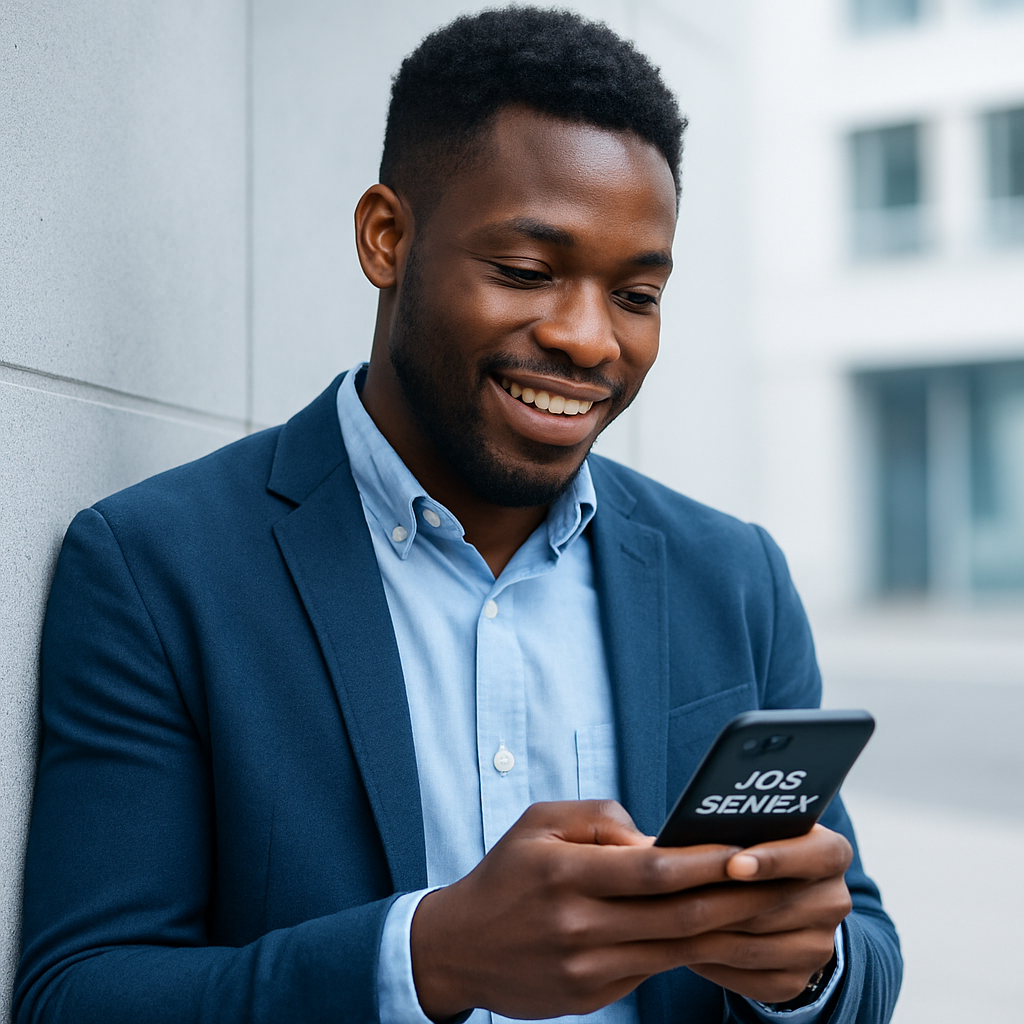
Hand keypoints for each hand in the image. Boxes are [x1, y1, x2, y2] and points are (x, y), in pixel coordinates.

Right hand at [409, 803, 850, 1019]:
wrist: (458, 949)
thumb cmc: (505, 874)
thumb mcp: (538, 823)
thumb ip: (597, 816)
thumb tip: (654, 837)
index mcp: (565, 875)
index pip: (652, 871)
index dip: (704, 862)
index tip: (746, 849)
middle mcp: (579, 926)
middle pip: (676, 917)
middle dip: (735, 900)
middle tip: (780, 883)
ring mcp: (587, 969)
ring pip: (673, 949)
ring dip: (723, 931)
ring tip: (765, 909)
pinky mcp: (592, 996)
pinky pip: (651, 970)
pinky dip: (688, 952)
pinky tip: (717, 935)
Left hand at [687, 824, 852, 1004]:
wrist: (777, 896)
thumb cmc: (752, 846)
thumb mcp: (755, 827)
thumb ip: (735, 824)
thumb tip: (682, 836)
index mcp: (831, 853)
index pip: (816, 855)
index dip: (775, 860)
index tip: (734, 864)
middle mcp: (834, 901)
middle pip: (773, 905)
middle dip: (720, 899)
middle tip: (675, 893)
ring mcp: (819, 946)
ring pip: (754, 944)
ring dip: (708, 934)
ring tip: (668, 918)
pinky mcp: (797, 981)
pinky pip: (749, 978)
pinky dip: (712, 964)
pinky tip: (683, 946)